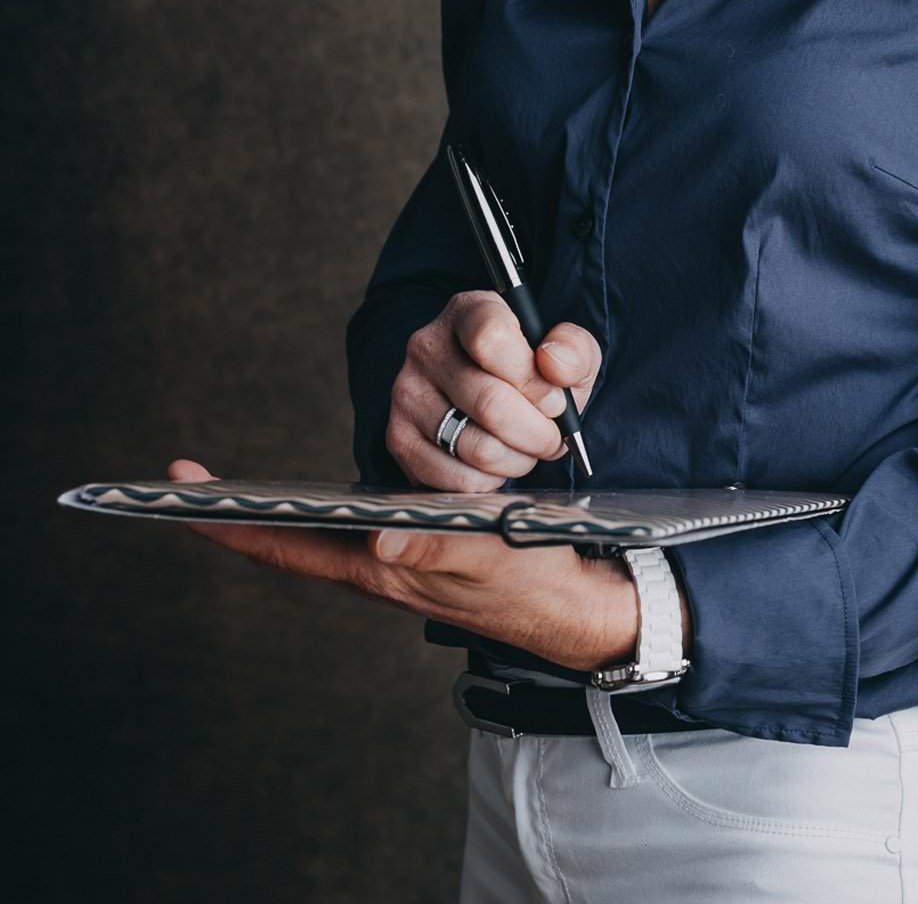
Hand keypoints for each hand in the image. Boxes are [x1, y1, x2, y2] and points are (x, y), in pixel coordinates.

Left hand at [162, 459, 656, 670]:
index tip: (178, 494)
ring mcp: (388, 562)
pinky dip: (321, 508)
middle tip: (183, 477)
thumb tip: (380, 541)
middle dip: (236, 511)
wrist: (575, 603)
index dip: (234, 522)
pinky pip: (349, 527)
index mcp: (380, 572)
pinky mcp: (411, 550)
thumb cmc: (534, 581)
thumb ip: (437, 551)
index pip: (289, 547)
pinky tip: (317, 494)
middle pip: (289, 539)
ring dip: (275, 509)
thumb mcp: (491, 557)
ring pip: (315, 534)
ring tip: (229, 486)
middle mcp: (373, 567)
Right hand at [386, 292, 601, 488]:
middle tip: (551, 438)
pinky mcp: (399, 439)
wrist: (490, 398)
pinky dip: (489, 481)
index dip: (532, 379)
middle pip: (490, 402)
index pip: (492, 338)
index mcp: (469, 312)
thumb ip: (573, 349)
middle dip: (536, 433)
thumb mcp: (565, 350)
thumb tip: (555, 367)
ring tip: (526, 449)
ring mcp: (408, 393)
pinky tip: (496, 464)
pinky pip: (456, 479)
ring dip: (517, 460)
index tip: (555, 401)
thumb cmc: (532, 371)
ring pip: (476, 447)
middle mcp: (427, 346)